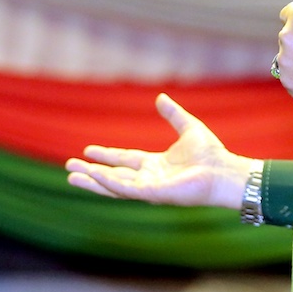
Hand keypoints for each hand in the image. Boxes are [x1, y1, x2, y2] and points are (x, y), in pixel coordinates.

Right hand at [65, 93, 257, 209]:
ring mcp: (150, 188)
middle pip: (113, 176)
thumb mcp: (188, 127)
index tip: (87, 151)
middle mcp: (150, 178)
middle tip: (69, 168)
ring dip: (93, 181)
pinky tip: (94, 174)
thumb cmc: (211, 153)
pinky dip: (108, 182)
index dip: (106, 156)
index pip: (125, 160)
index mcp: (156, 165)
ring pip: (114, 186)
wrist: (223, 170)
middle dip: (91, 173)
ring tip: (71, 177)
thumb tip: (160, 98)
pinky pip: (126, 189)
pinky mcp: (153, 194)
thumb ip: (173, 114)